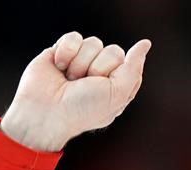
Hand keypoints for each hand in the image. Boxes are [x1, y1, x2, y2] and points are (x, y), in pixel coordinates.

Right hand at [0, 32, 151, 151]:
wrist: (45, 111)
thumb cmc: (82, 109)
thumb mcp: (117, 94)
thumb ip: (133, 69)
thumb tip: (145, 43)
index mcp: (117, 85)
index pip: (129, 63)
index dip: (116, 74)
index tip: (103, 88)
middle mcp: (101, 72)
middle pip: (113, 50)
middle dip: (98, 68)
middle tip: (83, 85)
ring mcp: (82, 61)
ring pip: (93, 43)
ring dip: (80, 63)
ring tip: (70, 79)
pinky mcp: (63, 51)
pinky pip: (74, 37)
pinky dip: (66, 52)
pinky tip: (59, 67)